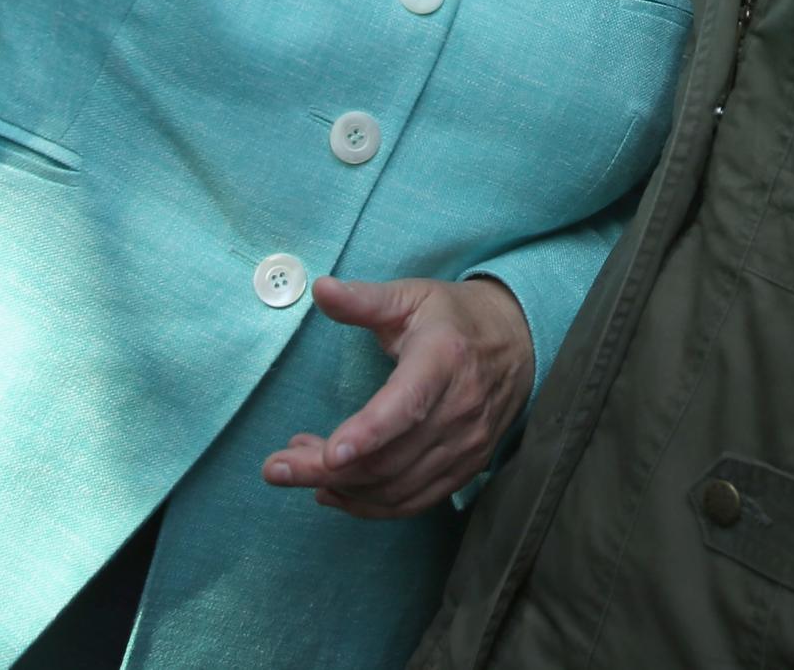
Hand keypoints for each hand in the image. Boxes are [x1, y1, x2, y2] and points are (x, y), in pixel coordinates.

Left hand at [261, 276, 534, 518]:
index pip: (408, 404)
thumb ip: (363, 299)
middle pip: (390, 457)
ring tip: (297, 468)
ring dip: (340, 488)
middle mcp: (461, 408)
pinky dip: (368, 505)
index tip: (328, 452)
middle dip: (325, 469)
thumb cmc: (453, 317)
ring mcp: (467, 445)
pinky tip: (334, 489)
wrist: (518, 342)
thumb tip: (319, 287)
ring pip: (396, 487)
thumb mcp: (411, 296)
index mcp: (445, 358)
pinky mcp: (465, 468)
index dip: (369, 432)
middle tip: (275, 469)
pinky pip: (412, 502)